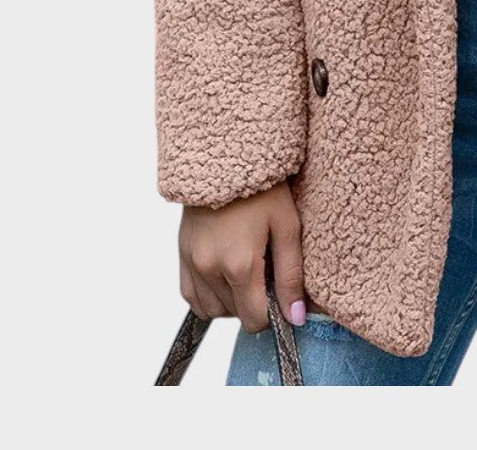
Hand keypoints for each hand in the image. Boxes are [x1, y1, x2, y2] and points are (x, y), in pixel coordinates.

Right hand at [179, 181, 305, 332]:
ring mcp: (191, 263)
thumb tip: (295, 317)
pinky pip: (192, 296)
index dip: (273, 311)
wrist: (226, 157)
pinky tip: (226, 272)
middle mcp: (209, 268)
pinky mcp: (181, 255)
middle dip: (253, 301)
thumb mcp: (287, 227)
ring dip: (231, 301)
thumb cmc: (263, 188)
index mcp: (239, 264)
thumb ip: (291, 276)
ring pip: (213, 310)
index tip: (280, 289)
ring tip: (247, 268)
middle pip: (235, 315)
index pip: (255, 319)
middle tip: (266, 267)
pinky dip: (210, 294)